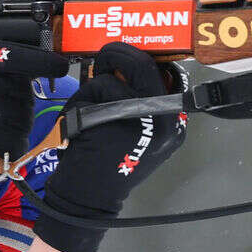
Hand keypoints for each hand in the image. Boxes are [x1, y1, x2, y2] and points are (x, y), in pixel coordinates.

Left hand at [35, 43, 186, 251]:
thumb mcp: (132, 131)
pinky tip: (79, 122)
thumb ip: (133, 98)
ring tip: (87, 108)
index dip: (143, 56)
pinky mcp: (123, 120)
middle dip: (117, 54)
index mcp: (172, 121)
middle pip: (144, 64)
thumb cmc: (105, 162)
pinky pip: (99, 89)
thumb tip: (119, 61)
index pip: (168, 73)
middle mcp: (168, 118)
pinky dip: (81, 99)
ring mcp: (148, 118)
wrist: (89, 198)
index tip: (124, 54)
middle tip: (103, 57)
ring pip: (116, 75)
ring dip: (94, 85)